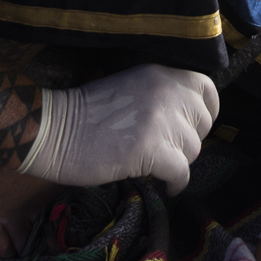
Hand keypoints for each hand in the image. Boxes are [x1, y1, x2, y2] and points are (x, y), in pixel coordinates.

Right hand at [18, 62, 218, 194]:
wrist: (53, 130)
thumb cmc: (86, 113)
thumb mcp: (131, 87)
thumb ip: (162, 96)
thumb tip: (189, 120)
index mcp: (162, 74)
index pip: (206, 88)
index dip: (207, 110)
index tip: (196, 126)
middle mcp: (166, 92)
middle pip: (203, 123)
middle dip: (189, 140)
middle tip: (169, 151)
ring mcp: (160, 120)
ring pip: (193, 150)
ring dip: (178, 162)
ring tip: (156, 165)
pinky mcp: (151, 149)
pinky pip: (181, 172)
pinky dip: (175, 184)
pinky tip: (165, 187)